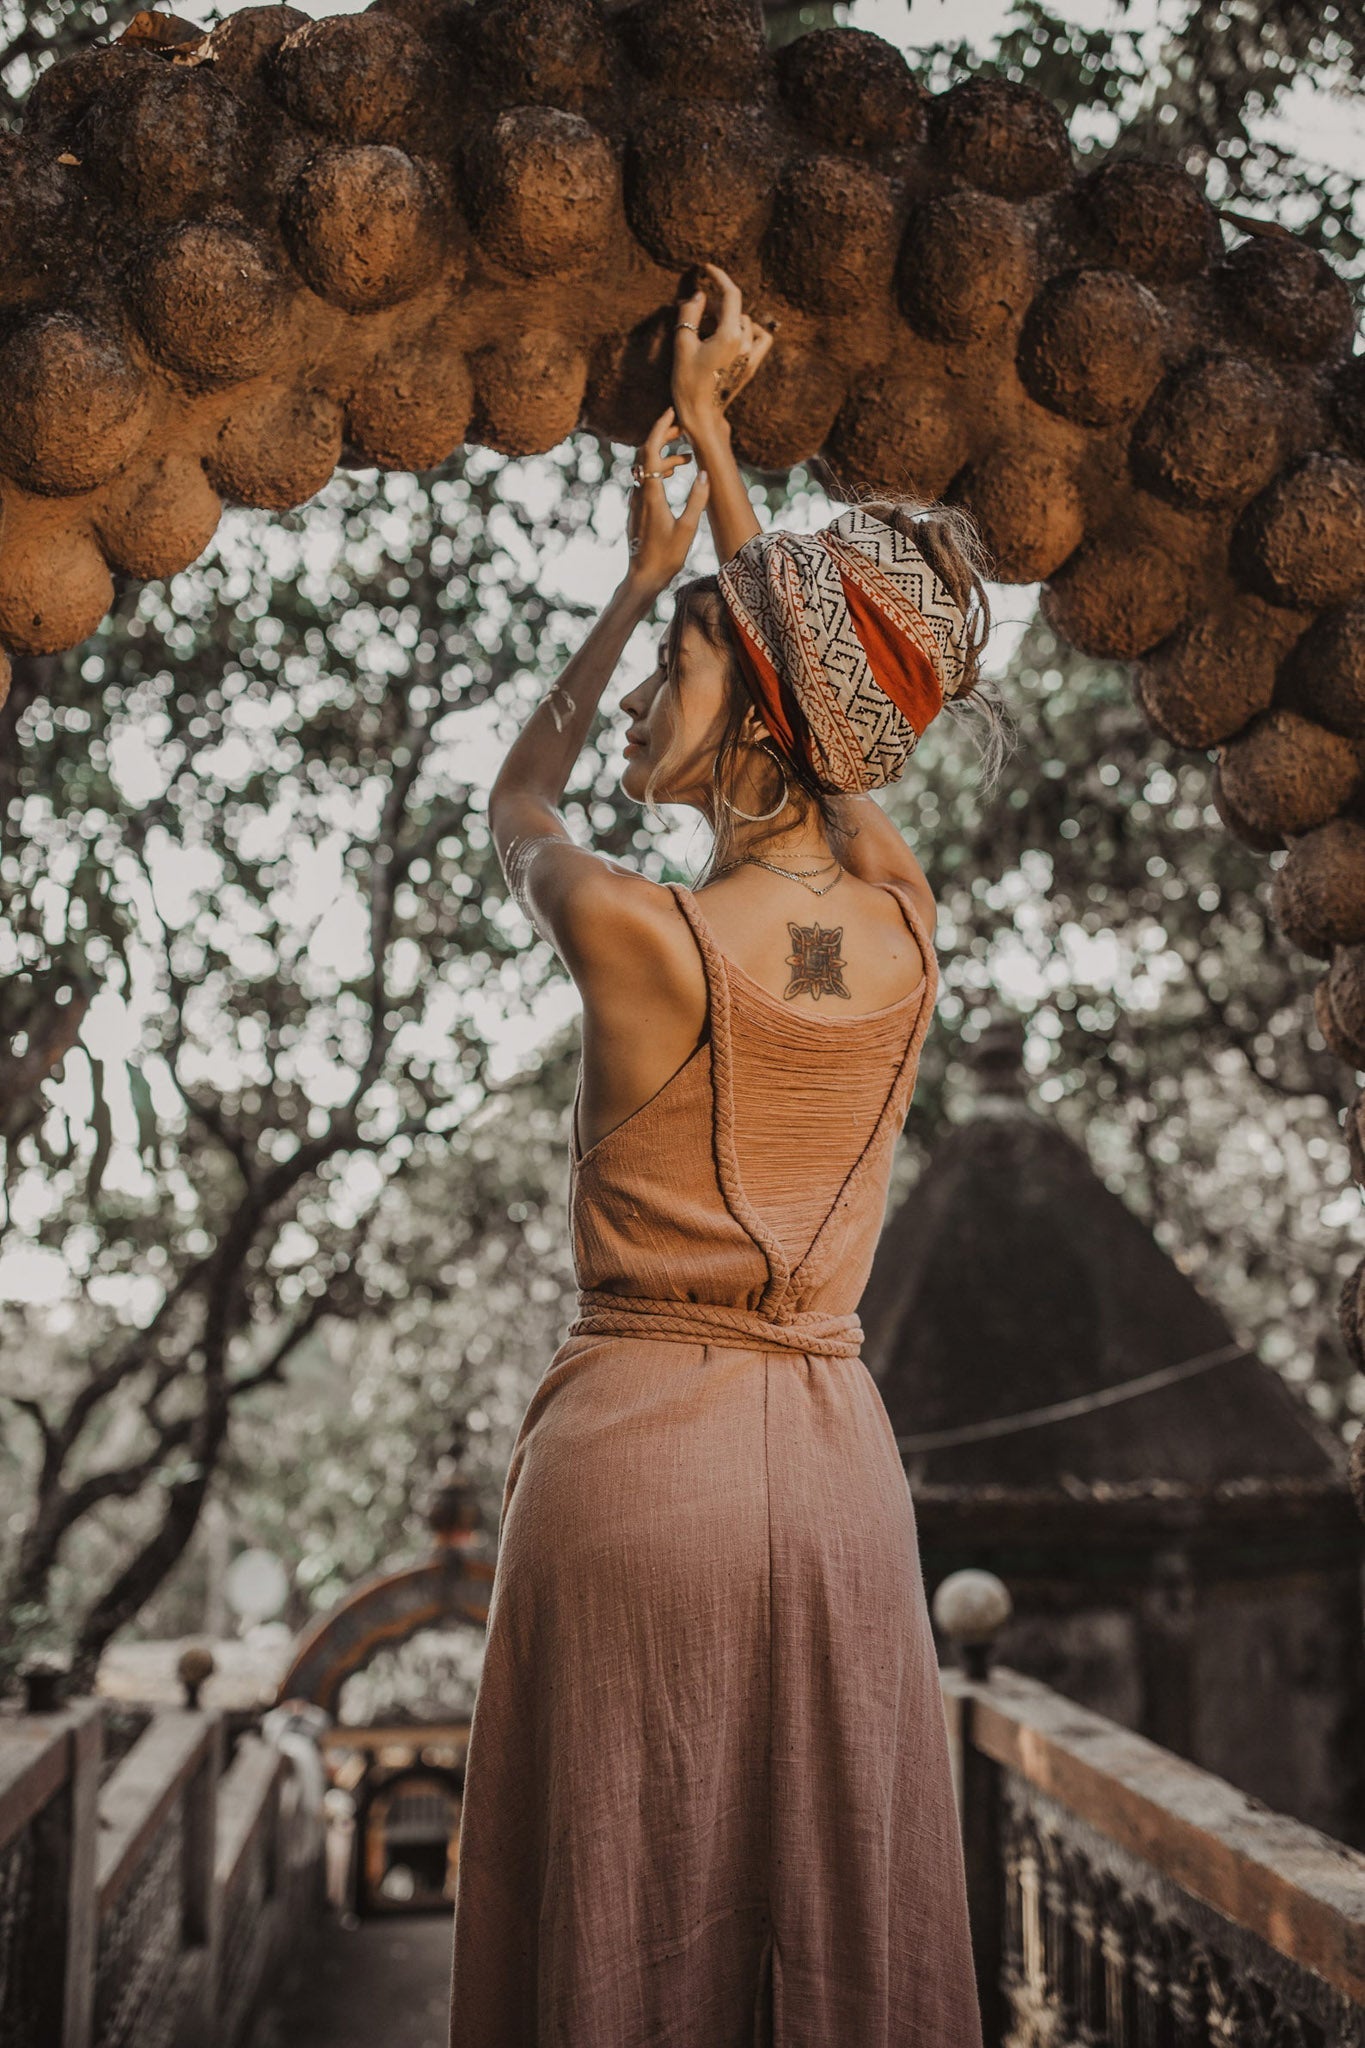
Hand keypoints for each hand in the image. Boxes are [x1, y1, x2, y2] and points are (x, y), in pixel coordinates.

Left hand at [623, 407, 709, 596]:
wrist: (643, 577)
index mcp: (651, 495)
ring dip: (664, 457)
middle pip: (645, 454)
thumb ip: (697, 499)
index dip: (659, 429)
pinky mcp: (637, 509)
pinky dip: (659, 470)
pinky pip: (645, 480)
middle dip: (663, 437)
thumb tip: (704, 472)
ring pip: (645, 468)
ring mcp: (636, 501)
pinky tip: (673, 475)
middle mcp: (639, 493)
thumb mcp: (687, 528)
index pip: (650, 451)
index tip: (671, 412)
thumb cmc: (666, 557)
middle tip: (683, 430)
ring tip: (687, 459)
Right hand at [672, 263, 774, 442]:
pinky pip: (760, 338)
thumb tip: (699, 294)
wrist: (701, 417)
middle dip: (716, 304)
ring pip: (746, 322)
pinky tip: (735, 334)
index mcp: (729, 335)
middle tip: (696, 311)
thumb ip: (690, 314)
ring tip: (710, 327)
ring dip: (729, 318)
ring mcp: (751, 356)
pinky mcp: (752, 366)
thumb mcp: (683, 345)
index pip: (730, 294)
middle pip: (735, 309)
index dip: (720, 276)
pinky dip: (750, 331)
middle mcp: (745, 343)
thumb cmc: (688, 383)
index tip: (707, 268)